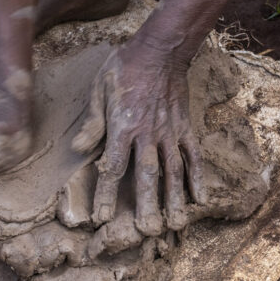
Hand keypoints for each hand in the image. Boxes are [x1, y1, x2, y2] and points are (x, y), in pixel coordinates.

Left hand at [72, 41, 205, 233]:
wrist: (161, 49)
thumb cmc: (125, 67)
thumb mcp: (99, 88)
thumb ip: (92, 121)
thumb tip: (79, 149)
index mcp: (123, 126)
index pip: (113, 167)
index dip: (107, 195)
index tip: (102, 218)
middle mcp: (148, 133)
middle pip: (148, 175)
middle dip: (147, 205)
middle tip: (146, 232)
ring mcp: (170, 132)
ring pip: (173, 170)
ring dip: (175, 199)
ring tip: (175, 224)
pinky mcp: (185, 127)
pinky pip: (193, 155)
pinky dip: (197, 178)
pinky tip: (200, 199)